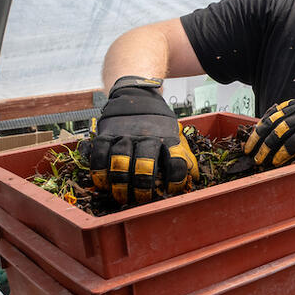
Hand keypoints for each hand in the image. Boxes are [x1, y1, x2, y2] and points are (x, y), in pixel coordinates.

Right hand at [87, 76, 198, 204]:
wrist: (136, 95)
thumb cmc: (158, 123)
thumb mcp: (174, 134)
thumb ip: (184, 155)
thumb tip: (196, 177)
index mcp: (167, 138)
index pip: (176, 161)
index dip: (175, 180)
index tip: (171, 192)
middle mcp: (146, 136)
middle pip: (145, 164)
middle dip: (143, 186)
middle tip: (141, 199)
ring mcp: (124, 134)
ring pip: (120, 160)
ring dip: (120, 182)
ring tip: (121, 197)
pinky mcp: (106, 133)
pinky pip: (99, 153)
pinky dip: (98, 171)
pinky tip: (102, 184)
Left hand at [244, 92, 294, 165]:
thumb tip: (292, 126)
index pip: (274, 112)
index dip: (261, 124)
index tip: (253, 135)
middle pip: (272, 122)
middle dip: (258, 137)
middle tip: (249, 150)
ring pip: (279, 133)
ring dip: (267, 147)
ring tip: (259, 159)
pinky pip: (294, 142)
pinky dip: (283, 152)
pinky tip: (276, 160)